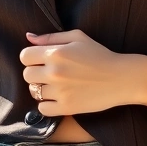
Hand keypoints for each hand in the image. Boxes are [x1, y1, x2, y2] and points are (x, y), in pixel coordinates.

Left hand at [19, 29, 133, 116]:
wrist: (121, 78)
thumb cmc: (100, 55)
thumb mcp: (78, 37)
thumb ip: (51, 37)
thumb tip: (29, 37)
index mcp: (55, 53)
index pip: (24, 56)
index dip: (31, 58)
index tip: (40, 60)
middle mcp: (54, 72)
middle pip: (27, 75)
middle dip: (35, 73)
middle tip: (49, 74)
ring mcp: (60, 91)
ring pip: (34, 92)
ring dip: (42, 89)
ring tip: (56, 86)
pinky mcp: (67, 107)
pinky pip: (42, 108)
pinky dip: (47, 105)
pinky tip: (58, 99)